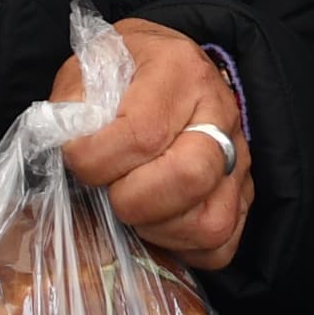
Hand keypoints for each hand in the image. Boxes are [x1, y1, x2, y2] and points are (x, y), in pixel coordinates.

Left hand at [56, 20, 252, 270]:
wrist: (166, 69)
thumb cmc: (123, 72)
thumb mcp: (89, 66)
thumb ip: (73, 103)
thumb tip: (70, 143)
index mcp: (179, 71)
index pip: (142, 135)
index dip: (96, 160)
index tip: (77, 157)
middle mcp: (220, 112)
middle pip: (190, 177)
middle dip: (133, 199)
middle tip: (110, 190)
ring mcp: (239, 157)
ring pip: (212, 222)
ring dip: (158, 228)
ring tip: (133, 206)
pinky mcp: (243, 194)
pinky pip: (222, 245)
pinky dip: (184, 248)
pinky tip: (157, 223)